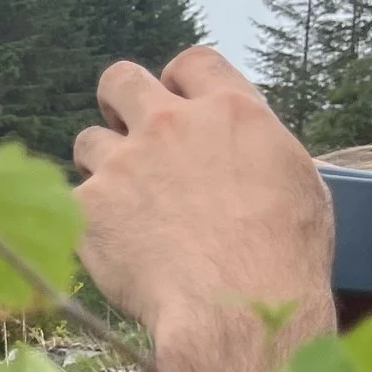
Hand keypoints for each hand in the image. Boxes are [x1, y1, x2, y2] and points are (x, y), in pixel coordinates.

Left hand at [73, 48, 331, 344]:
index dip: (179, 83)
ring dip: (102, 166)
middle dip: (119, 102)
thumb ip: (256, 146)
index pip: (192, 62)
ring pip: (88, 141)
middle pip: (120, 79)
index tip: (177, 105)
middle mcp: (171, 124)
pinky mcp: (87, 206)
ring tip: (123, 204)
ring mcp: (124, 162)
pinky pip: (74, 199)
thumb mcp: (297, 183)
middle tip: (127, 133)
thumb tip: (240, 144)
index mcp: (230, 111)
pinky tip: (113, 246)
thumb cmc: (282, 258)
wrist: (235, 309)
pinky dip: (88, 219)